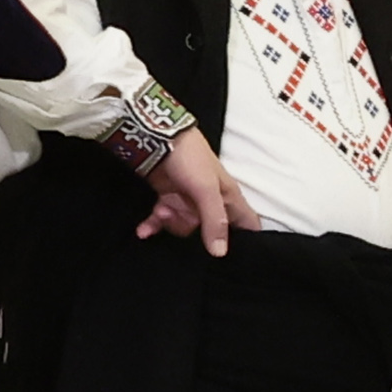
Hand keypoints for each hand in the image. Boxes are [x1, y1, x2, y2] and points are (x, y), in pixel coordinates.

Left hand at [137, 127, 262, 254]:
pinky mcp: (168, 197)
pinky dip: (153, 225)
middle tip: (177, 215)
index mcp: (230, 198)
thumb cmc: (190, 159)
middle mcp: (212, 202)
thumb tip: (220, 254)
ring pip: (183, 225)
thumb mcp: (206, 190)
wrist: (154, 137)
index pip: (248, 225)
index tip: (232, 254)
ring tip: (160, 210)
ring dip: (169, 222)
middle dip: (191, 228)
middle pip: (208, 231)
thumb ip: (214, 221)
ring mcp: (189, 200)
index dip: (245, 241)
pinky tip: (144, 230)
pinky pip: (162, 219)